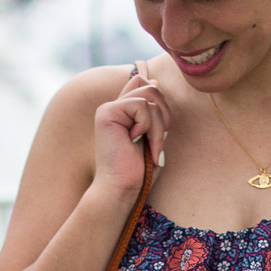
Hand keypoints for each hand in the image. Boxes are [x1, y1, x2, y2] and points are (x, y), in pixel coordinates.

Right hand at [92, 63, 170, 204]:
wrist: (122, 189)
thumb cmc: (138, 171)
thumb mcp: (153, 136)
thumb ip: (153, 111)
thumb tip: (155, 81)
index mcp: (124, 112)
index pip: (145, 85)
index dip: (159, 102)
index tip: (160, 130)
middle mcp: (115, 106)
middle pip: (151, 86)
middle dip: (164, 114)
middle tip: (157, 141)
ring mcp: (109, 108)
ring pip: (150, 94)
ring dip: (158, 124)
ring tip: (150, 146)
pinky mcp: (107, 112)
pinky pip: (141, 105)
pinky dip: (148, 126)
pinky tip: (135, 141)